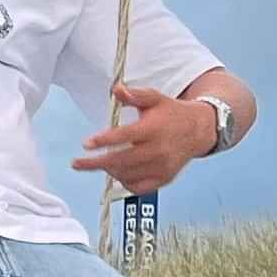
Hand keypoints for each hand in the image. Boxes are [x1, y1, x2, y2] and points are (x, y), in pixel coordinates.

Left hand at [73, 83, 218, 194]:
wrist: (199, 130)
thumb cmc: (172, 113)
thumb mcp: (154, 98)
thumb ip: (134, 95)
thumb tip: (116, 89)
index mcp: (154, 129)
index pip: (124, 136)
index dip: (103, 140)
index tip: (86, 144)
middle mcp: (158, 150)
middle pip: (122, 161)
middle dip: (96, 163)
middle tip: (77, 164)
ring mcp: (162, 167)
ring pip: (127, 175)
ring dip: (109, 171)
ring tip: (100, 162)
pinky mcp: (164, 178)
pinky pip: (139, 187)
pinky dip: (124, 182)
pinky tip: (117, 173)